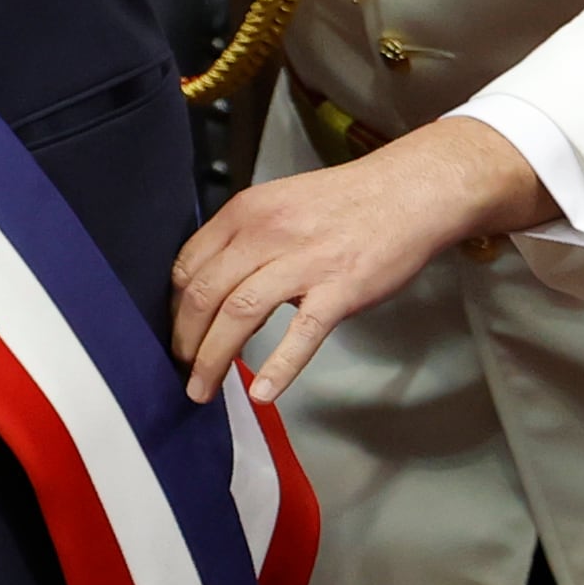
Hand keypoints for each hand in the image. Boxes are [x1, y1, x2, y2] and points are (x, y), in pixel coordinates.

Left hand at [168, 115, 551, 402]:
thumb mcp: (280, 203)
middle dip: (184, 338)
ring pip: (239, 313)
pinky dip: (278, 367)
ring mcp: (303, 262)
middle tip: (181, 369)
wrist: (409, 192)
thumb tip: (215, 282)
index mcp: (245, 212)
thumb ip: (246, 237)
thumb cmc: (345, 203)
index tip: (177, 330)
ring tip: (203, 389)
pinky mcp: (340, 289)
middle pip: (204, 292)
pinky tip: (262, 393)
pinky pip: (301, 334)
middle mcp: (265, 233)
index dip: (174, 305)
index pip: (188, 264)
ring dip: (213, 358)